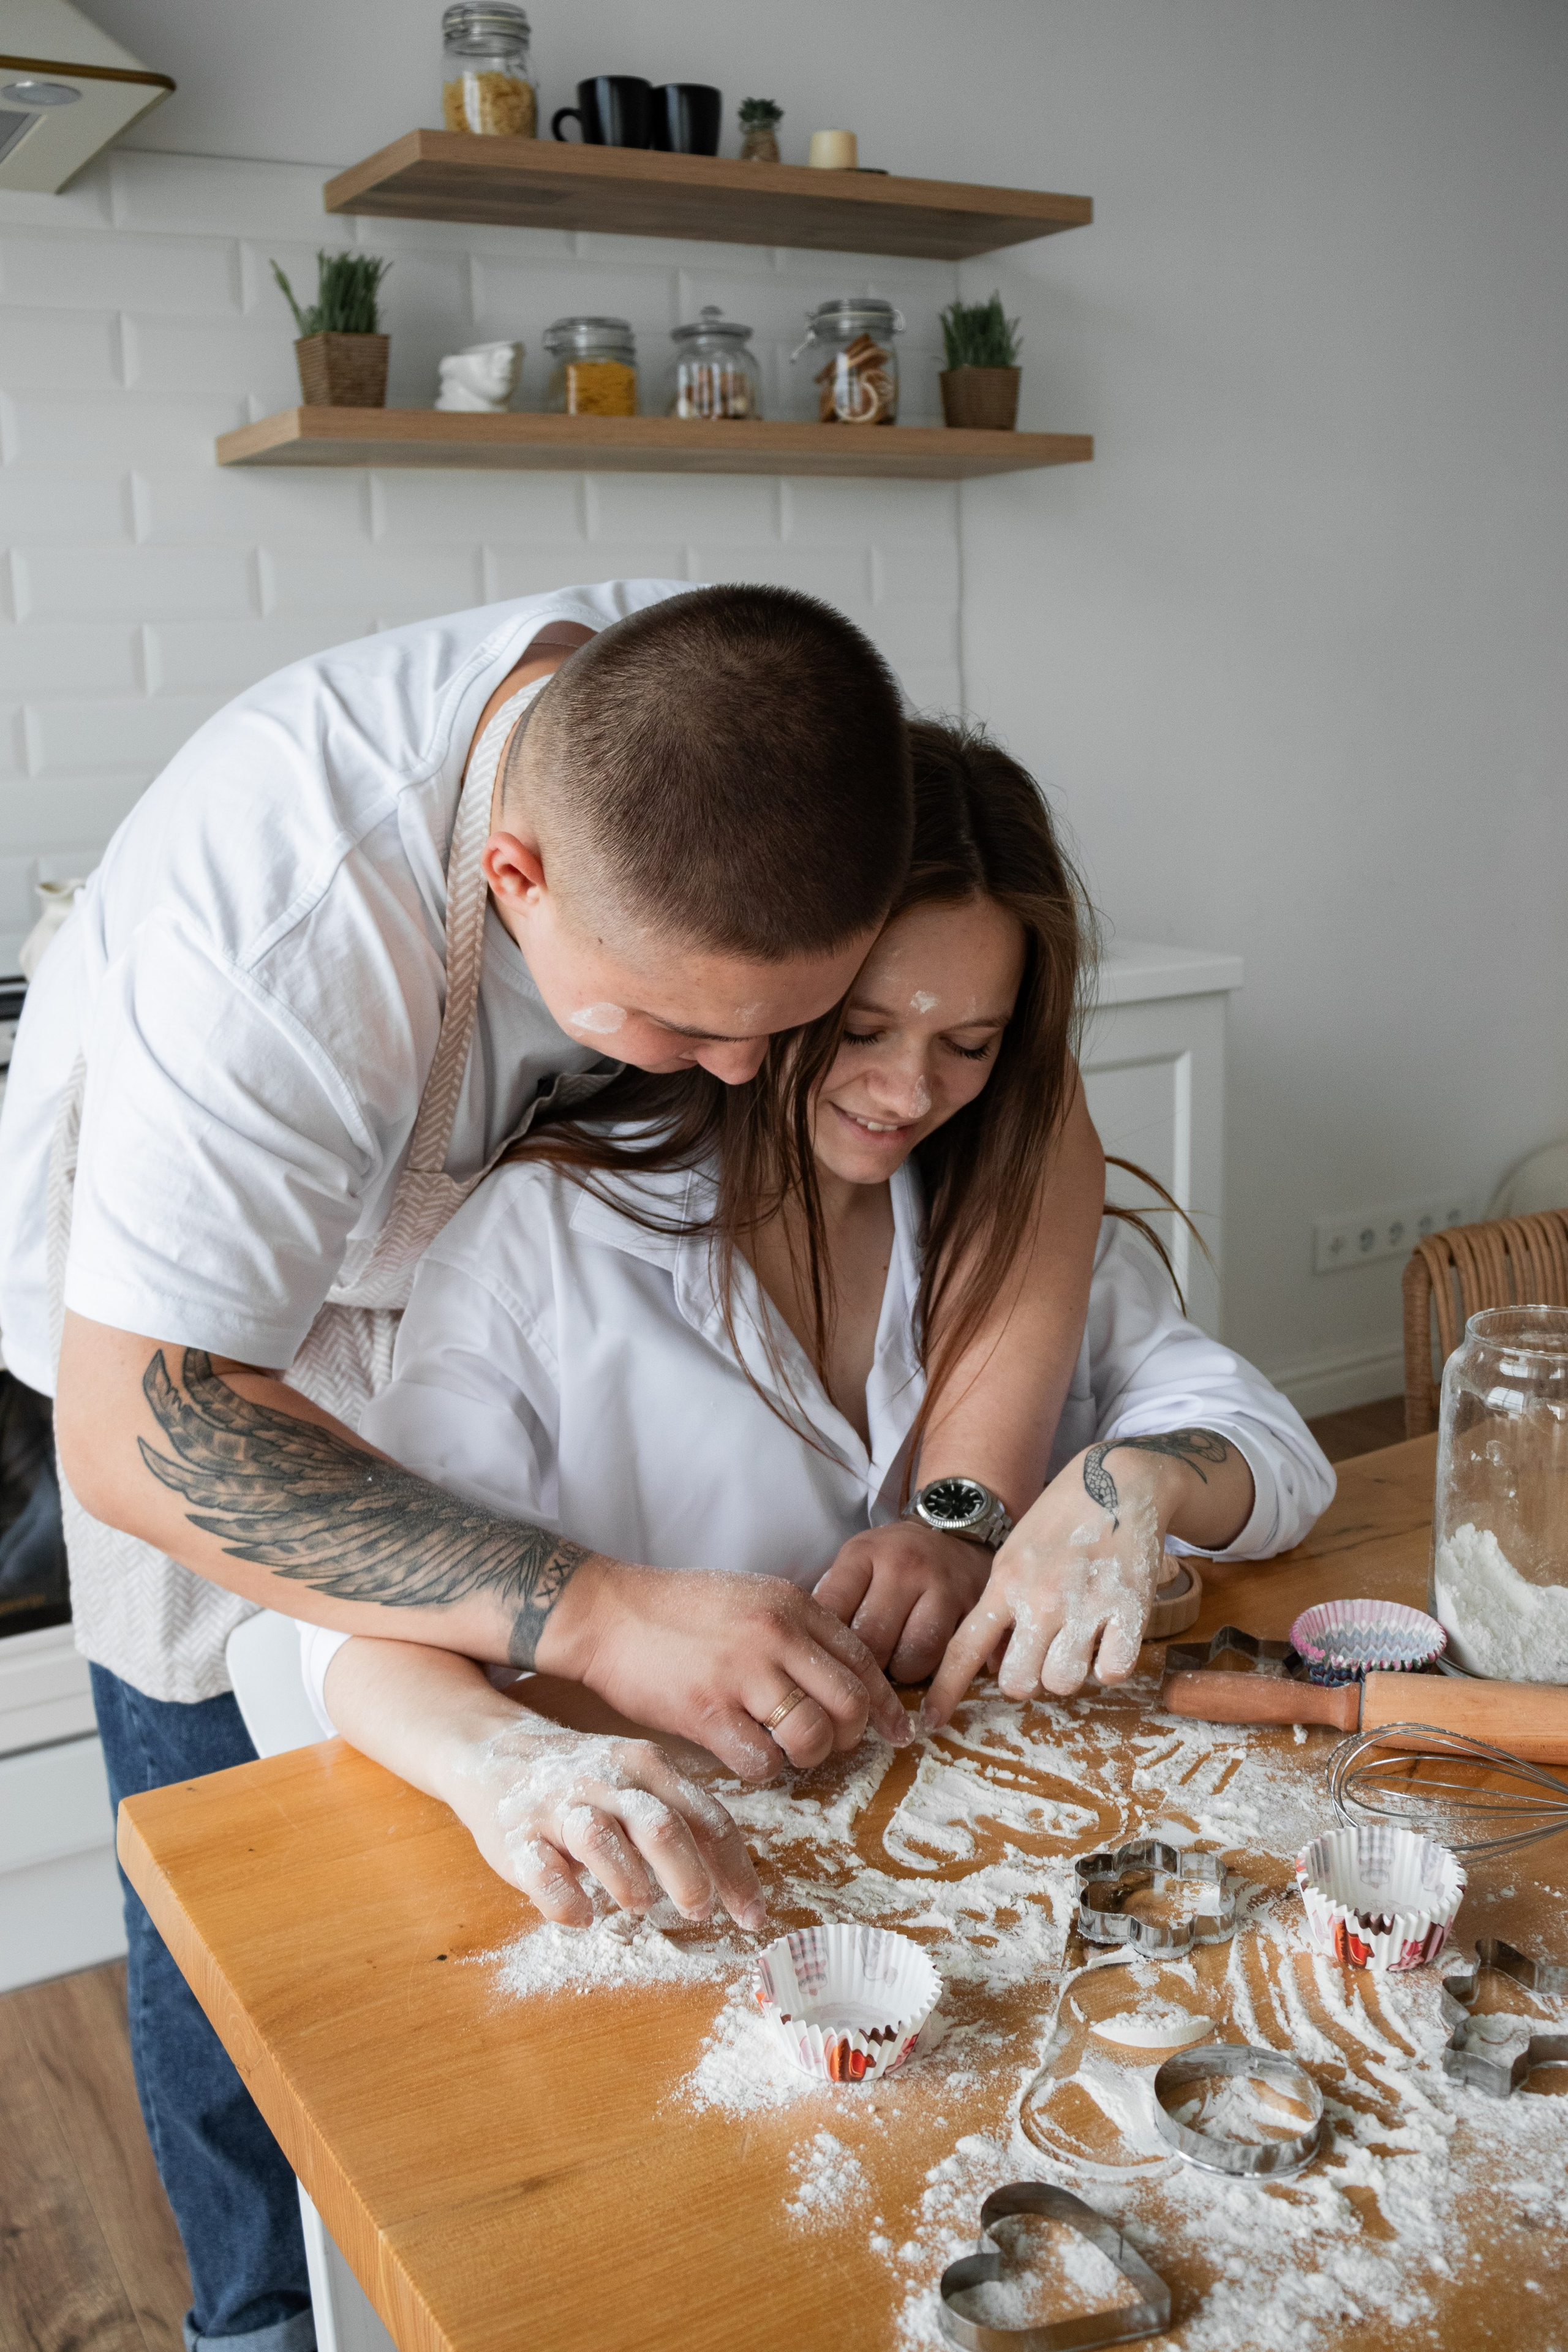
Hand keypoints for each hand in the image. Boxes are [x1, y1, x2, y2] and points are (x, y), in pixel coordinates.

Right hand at [438, 1716, 767, 1930]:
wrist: (493, 1750)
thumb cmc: (585, 1781)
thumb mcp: (639, 1784)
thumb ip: (682, 1822)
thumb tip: (733, 1884)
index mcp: (647, 1767)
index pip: (707, 1820)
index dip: (736, 1873)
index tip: (753, 1917)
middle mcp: (607, 1781)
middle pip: (661, 1827)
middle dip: (689, 1878)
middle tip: (698, 1912)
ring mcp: (558, 1806)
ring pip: (601, 1840)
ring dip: (629, 1882)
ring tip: (640, 1905)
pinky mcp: (516, 1836)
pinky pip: (543, 1873)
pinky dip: (566, 1902)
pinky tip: (582, 1917)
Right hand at [538, 1560, 912, 1780]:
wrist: (607, 1613)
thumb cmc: (676, 1609)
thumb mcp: (750, 1597)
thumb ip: (795, 1628)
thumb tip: (838, 1673)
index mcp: (792, 1605)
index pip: (863, 1659)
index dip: (883, 1705)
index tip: (894, 1732)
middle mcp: (776, 1636)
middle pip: (850, 1703)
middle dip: (850, 1737)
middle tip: (829, 1747)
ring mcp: (742, 1674)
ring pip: (813, 1736)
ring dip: (809, 1758)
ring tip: (787, 1753)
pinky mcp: (707, 1712)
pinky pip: (762, 1761)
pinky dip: (765, 1771)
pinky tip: (749, 1759)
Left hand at [813, 1521, 991, 1681]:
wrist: (955, 1532)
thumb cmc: (895, 1558)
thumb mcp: (859, 1561)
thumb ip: (836, 1598)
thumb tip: (808, 1650)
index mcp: (865, 1554)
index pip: (832, 1610)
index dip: (825, 1645)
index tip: (828, 1657)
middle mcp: (904, 1566)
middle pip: (872, 1641)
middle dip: (864, 1667)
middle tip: (864, 1669)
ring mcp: (943, 1587)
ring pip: (913, 1658)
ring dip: (901, 1672)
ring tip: (898, 1662)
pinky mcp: (974, 1609)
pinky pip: (950, 1661)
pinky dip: (936, 1677)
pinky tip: (928, 1672)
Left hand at [922, 1447, 1172, 1722]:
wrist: (1118, 1481)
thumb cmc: (1060, 1522)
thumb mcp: (1015, 1554)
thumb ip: (1001, 1604)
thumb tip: (992, 1660)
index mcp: (1004, 1582)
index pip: (963, 1648)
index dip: (944, 1691)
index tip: (929, 1722)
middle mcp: (1039, 1598)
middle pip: (1018, 1683)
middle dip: (1028, 1677)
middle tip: (1043, 1651)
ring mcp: (1085, 1606)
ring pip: (1063, 1684)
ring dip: (1069, 1671)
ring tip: (1079, 1637)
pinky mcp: (1129, 1609)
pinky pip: (1112, 1672)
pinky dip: (1110, 1664)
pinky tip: (1109, 1636)